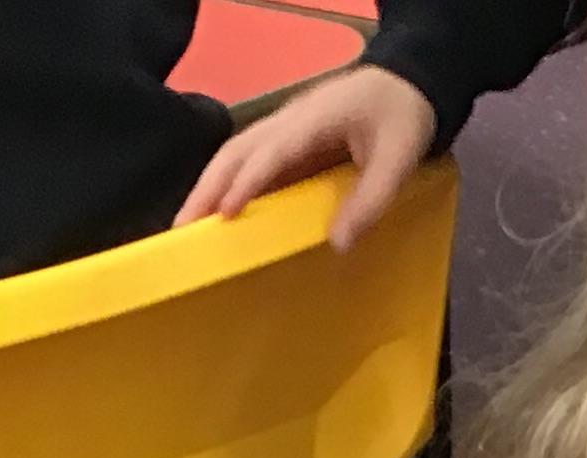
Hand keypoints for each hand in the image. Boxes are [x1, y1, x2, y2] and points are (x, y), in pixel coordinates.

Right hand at [176, 69, 437, 251]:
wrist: (405, 84)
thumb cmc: (402, 118)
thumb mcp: (399, 158)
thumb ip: (372, 199)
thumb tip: (338, 244)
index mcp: (313, 121)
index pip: (271, 152)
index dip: (247, 182)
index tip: (226, 214)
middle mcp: (287, 122)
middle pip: (235, 151)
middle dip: (207, 188)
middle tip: (182, 230)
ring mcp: (283, 130)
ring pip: (233, 155)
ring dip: (207, 188)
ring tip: (186, 228)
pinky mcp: (285, 143)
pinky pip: (248, 163)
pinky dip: (225, 187)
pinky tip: (215, 216)